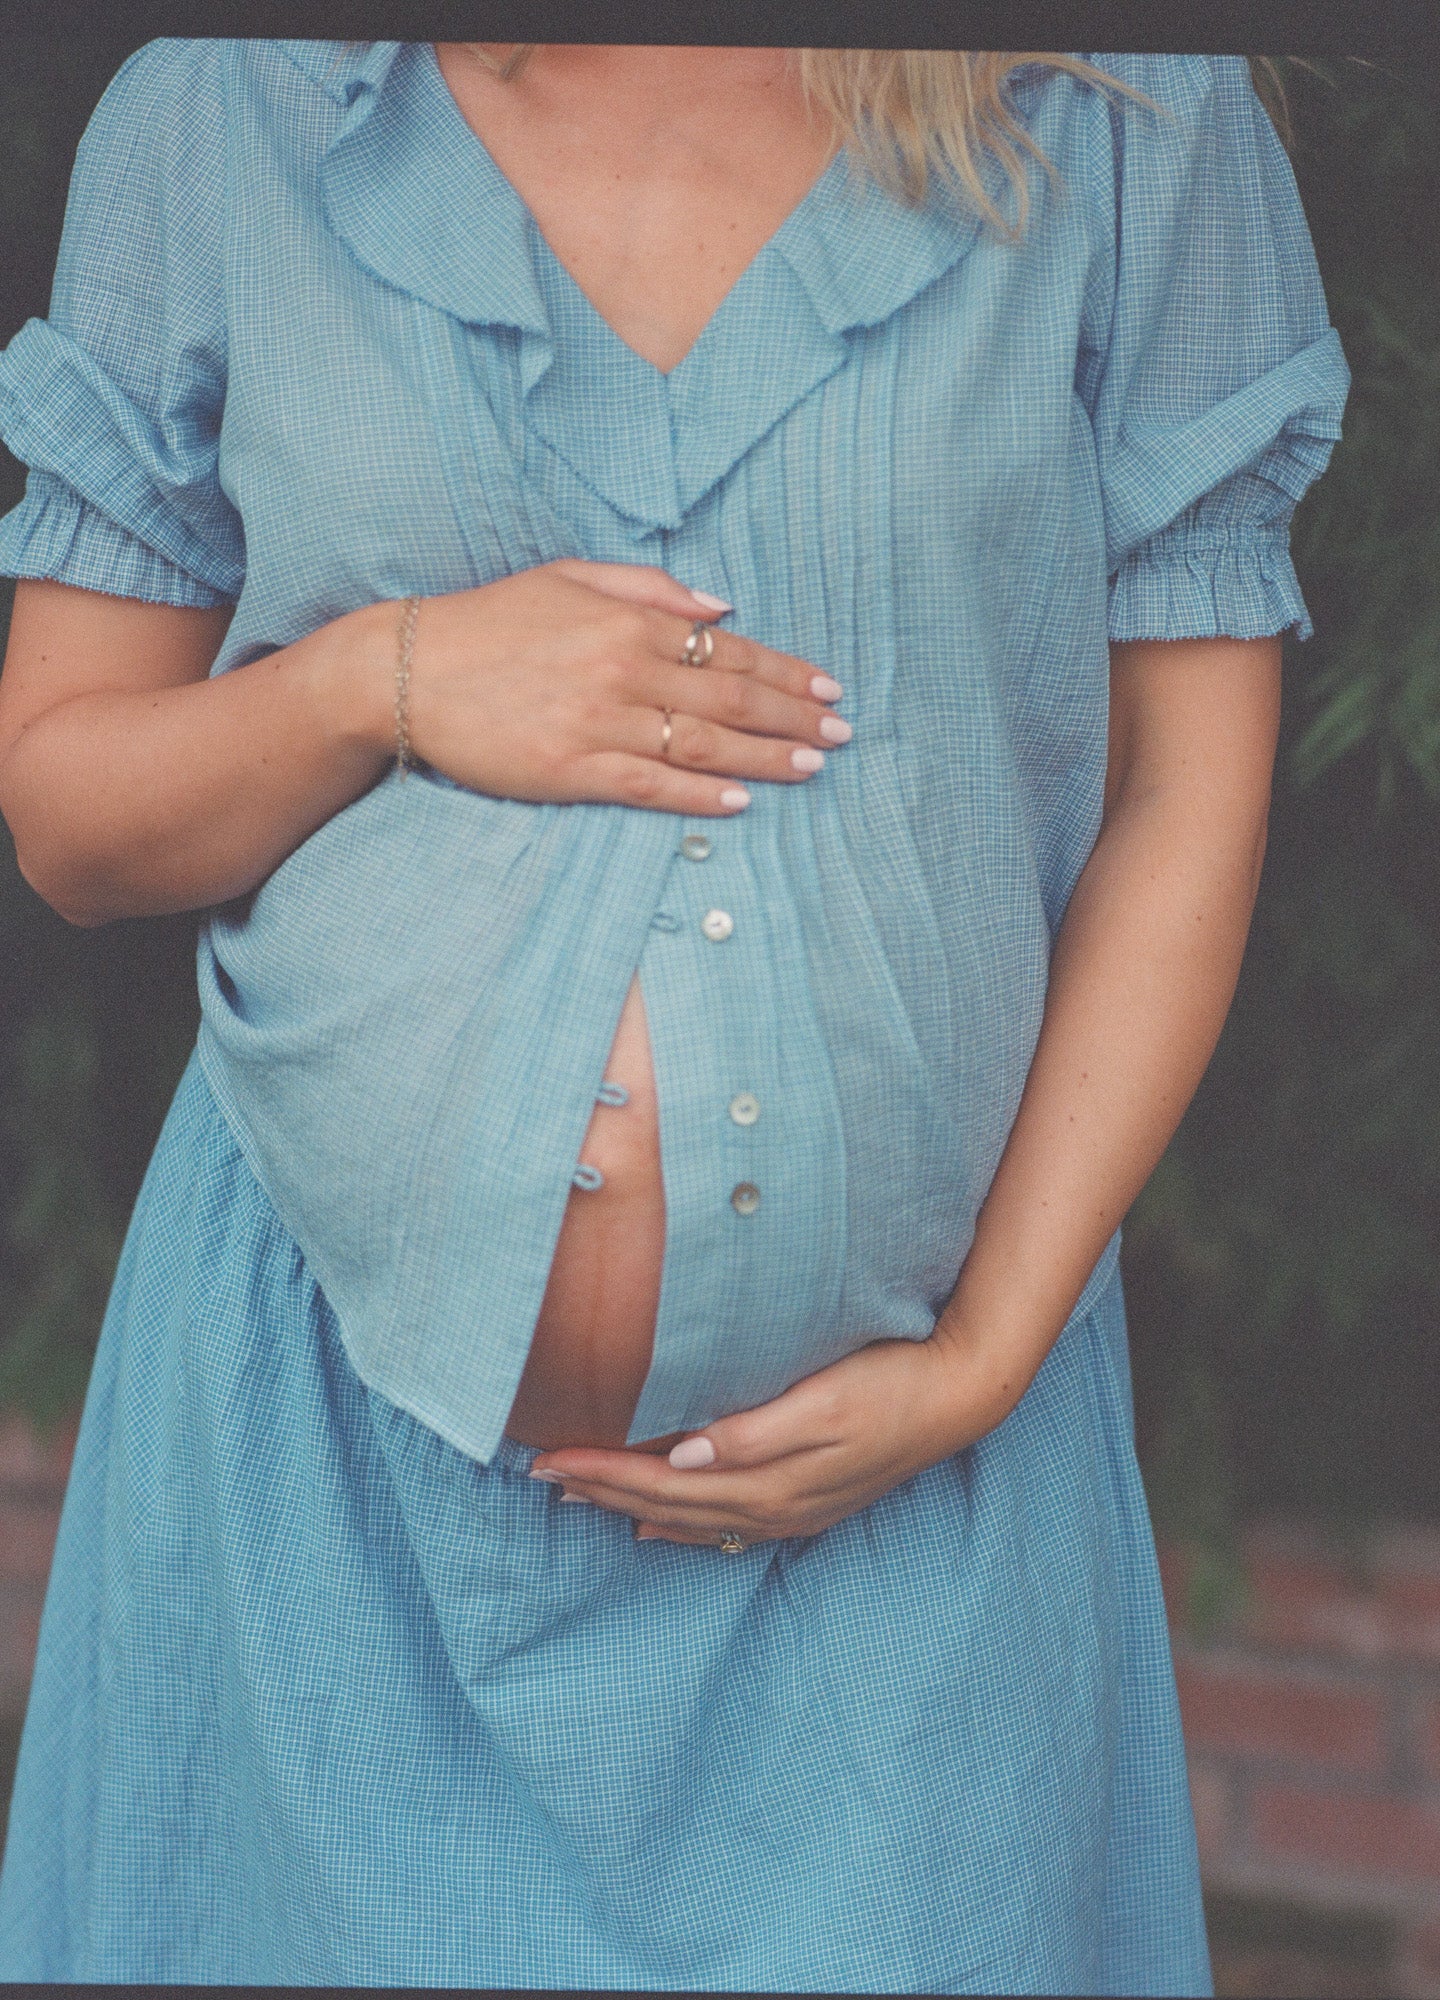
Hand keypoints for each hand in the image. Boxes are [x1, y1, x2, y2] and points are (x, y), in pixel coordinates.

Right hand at [349, 559, 850, 816]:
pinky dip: (700, 798)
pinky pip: (651, 787)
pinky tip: (740, 804)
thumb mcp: (569, 578)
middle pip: (729, 699)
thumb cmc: (489, 622)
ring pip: (703, 746)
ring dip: (765, 760)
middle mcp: (624, 670)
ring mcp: (599, 723)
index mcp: (628, 622)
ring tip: (812, 768)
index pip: (726, 649)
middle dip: (793, 718)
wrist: (406, 669)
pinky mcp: (572, 770)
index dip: (784, 673)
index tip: (827, 690)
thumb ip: (648, 589)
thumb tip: (720, 603)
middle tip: (841, 735)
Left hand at [526, 1329, 1024, 1544]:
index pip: (662, 1481)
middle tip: (541, 1475)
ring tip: (580, 1499)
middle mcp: (774, 1507)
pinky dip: (683, 1526)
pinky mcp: (808, 1501)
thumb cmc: (891, 1384)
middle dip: (602, 1491)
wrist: (961, 1395)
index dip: (603, 1470)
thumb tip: (686, 1456)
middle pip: (667, 1504)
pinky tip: (659, 1526)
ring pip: (690, 1519)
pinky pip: (726, 1526)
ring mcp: (792, 1510)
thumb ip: (754, 1431)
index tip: (548, 1457)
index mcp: (770, 1482)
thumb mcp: (824, 1400)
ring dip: (632, 1507)